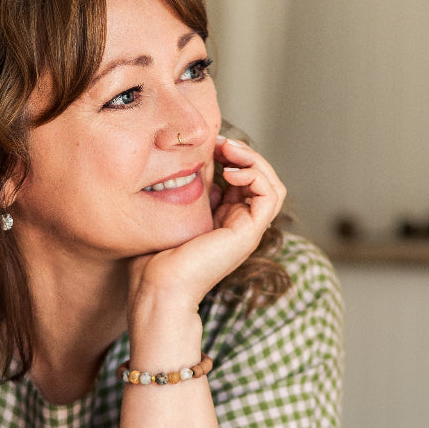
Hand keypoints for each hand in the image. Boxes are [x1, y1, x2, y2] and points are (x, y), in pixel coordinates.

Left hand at [127, 137, 285, 312]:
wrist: (157, 285)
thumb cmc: (156, 255)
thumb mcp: (176, 208)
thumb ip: (193, 186)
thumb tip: (200, 157)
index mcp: (224, 220)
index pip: (243, 180)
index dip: (231, 156)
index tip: (209, 144)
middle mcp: (239, 224)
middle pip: (261, 179)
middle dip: (244, 153)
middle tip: (220, 142)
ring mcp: (247, 230)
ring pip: (272, 185)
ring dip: (254, 161)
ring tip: (229, 152)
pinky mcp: (249, 233)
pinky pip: (271, 196)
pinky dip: (256, 176)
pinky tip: (231, 172)